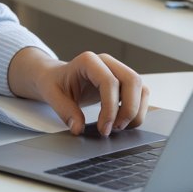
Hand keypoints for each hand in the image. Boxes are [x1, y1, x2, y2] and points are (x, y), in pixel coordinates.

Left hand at [8, 47, 148, 136]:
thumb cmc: (55, 82)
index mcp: (88, 61)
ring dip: (136, 112)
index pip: (109, 82)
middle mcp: (107, 62)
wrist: (56, 77)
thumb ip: (64, 110)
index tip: (104, 129)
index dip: (110, 108)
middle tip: (115, 130)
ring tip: (119, 128)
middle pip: (132, 81)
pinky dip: (137, 111)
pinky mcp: (124, 82)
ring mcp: (118, 70)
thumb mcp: (51, 94)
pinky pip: (141, 94)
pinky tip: (123, 123)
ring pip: (141, 88)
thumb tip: (78, 128)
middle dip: (129, 110)